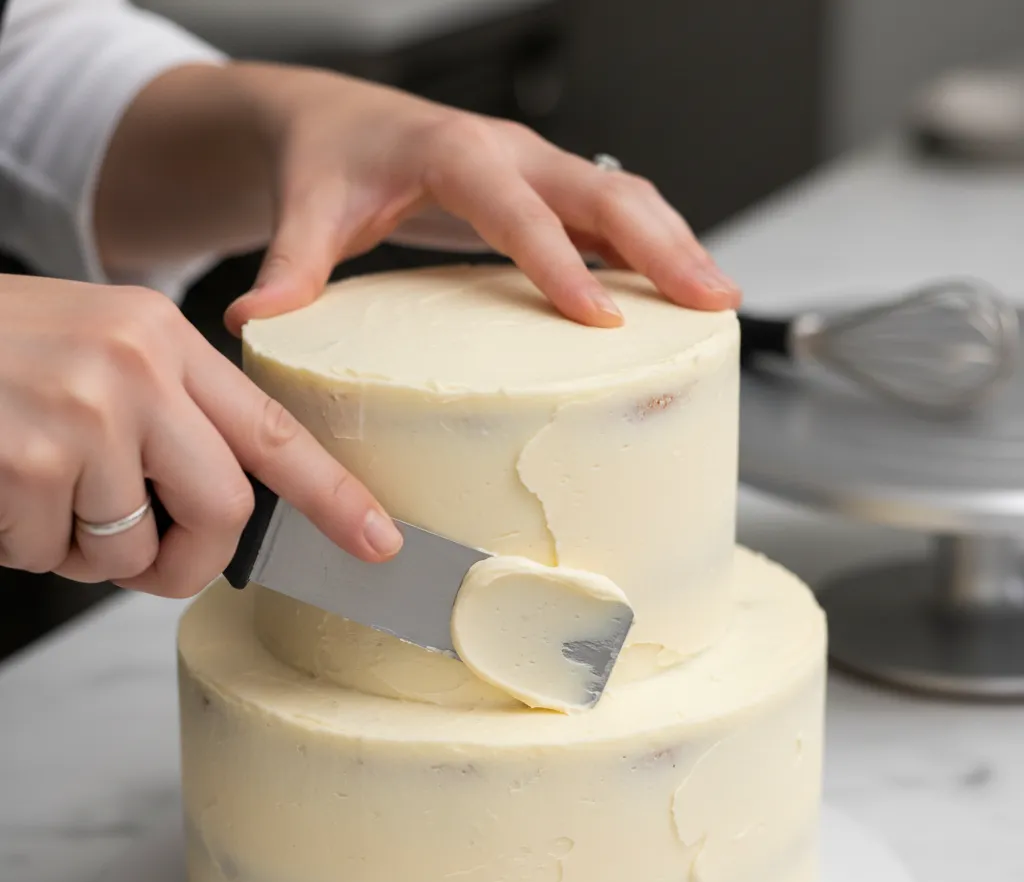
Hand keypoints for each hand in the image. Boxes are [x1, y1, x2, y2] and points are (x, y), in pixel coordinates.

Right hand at [0, 275, 401, 595]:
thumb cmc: (0, 353)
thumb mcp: (100, 353)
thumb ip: (171, 418)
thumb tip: (225, 516)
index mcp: (162, 339)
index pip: (273, 430)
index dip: (334, 496)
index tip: (380, 542)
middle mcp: (132, 368)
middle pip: (225, 511)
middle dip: (192, 561)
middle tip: (155, 564)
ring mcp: (79, 414)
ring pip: (132, 548)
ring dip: (89, 550)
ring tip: (42, 496)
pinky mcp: (23, 462)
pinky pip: (51, 554)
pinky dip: (26, 546)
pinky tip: (0, 491)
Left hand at [220, 67, 740, 332]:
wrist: (338, 124)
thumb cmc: (328, 163)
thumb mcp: (306, 213)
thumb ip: (291, 266)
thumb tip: (256, 321)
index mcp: (455, 155)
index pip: (519, 209)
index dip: (559, 262)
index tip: (599, 318)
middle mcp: (509, 154)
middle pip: (603, 190)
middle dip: (662, 245)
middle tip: (709, 300)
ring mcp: (535, 169)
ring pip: (625, 197)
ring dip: (675, 244)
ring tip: (719, 300)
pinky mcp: (543, 191)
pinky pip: (613, 214)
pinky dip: (653, 248)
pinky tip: (678, 292)